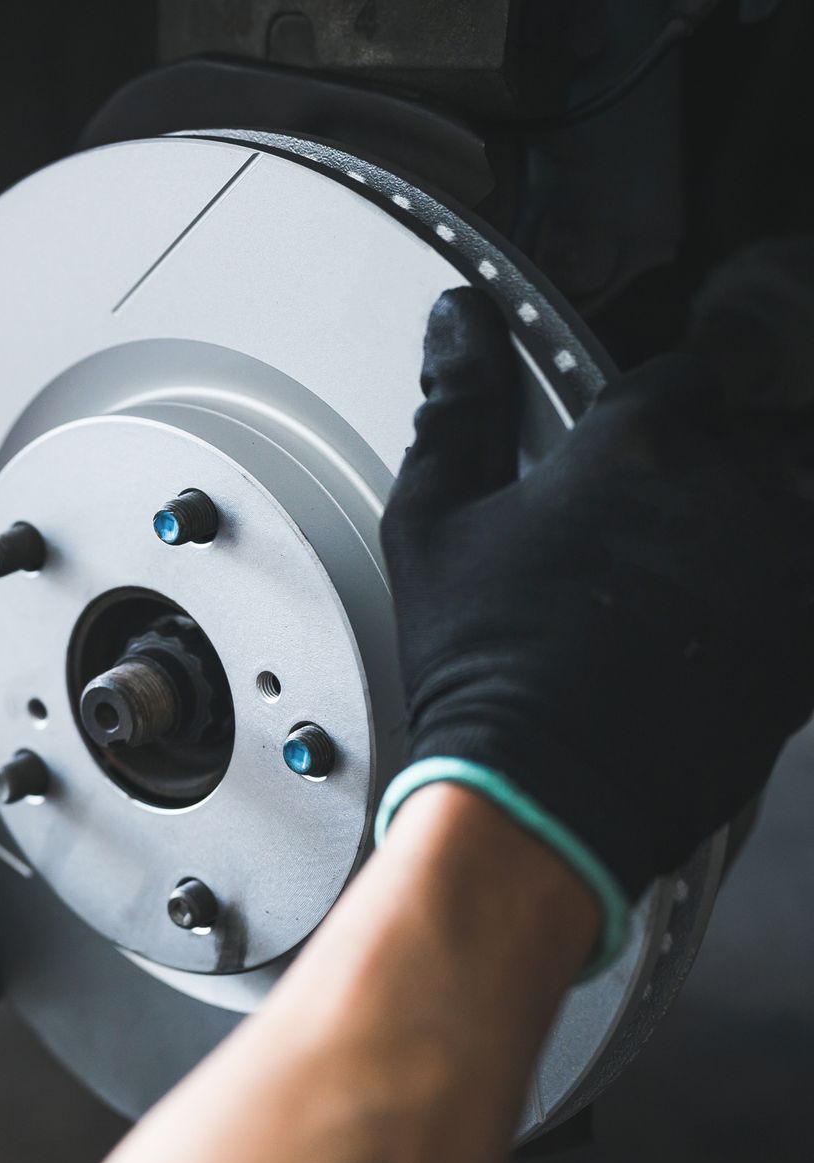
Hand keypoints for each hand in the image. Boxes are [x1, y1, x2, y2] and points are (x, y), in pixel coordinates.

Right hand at [377, 278, 813, 956]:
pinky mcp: (811, 634)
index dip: (655, 419)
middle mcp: (733, 486)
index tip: (630, 460)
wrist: (542, 791)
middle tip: (656, 540)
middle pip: (760, 438)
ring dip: (763, 530)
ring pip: (796, 502)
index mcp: (640, 443)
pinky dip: (778, 595)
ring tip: (697, 588)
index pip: (686, 377)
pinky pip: (805, 579)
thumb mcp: (435, 523)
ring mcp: (788, 560)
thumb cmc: (483, 664)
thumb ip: (457, 407)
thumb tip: (460, 323)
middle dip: (719, 474)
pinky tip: (726, 633)